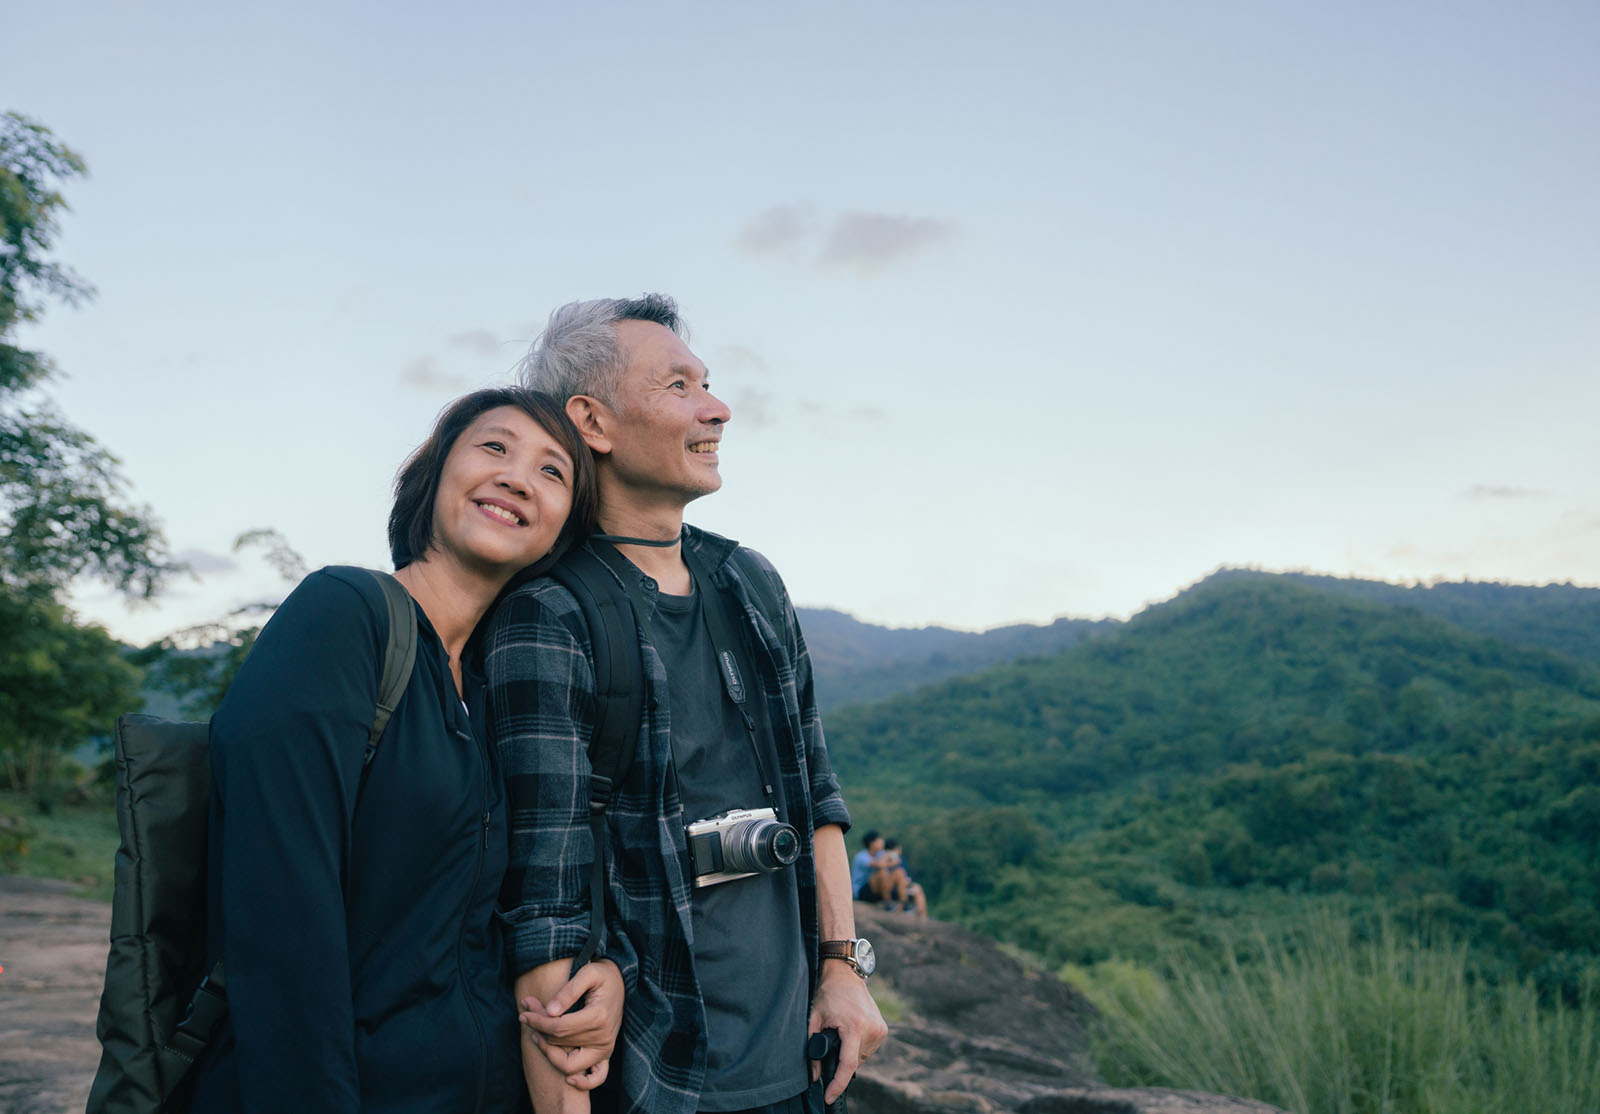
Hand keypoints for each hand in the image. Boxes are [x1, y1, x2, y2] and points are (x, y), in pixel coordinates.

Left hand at [520, 959, 623, 1089]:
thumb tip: (550, 1011)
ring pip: (570, 1064)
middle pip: (560, 1043)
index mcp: (598, 1016)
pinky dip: (584, 1082)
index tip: (524, 1014)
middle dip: (538, 1030)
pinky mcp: (606, 1053)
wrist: (621, 981)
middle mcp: (603, 1037)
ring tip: (537, 1036)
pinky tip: (569, 1079)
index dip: (538, 1022)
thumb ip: (568, 991)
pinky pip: (597, 1077)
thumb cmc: (603, 975)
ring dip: (550, 1053)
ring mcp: (605, 1048)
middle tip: (526, 1016)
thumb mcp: (588, 973)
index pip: (558, 1027)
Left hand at [808, 963, 886, 1104]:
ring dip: (849, 1054)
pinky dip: (857, 1047)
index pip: (848, 1065)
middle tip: (829, 1044)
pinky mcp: (883, 1029)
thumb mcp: (814, 1020)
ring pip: (862, 1057)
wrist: (845, 975)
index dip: (838, 1084)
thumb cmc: (828, 994)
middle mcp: (871, 1029)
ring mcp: (880, 1029)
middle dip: (840, 1062)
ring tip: (840, 1033)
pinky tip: (849, 1032)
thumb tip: (815, 1077)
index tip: (829, 1097)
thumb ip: (813, 1051)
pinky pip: (868, 1049)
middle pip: (854, 1061)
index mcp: (854, 1026)